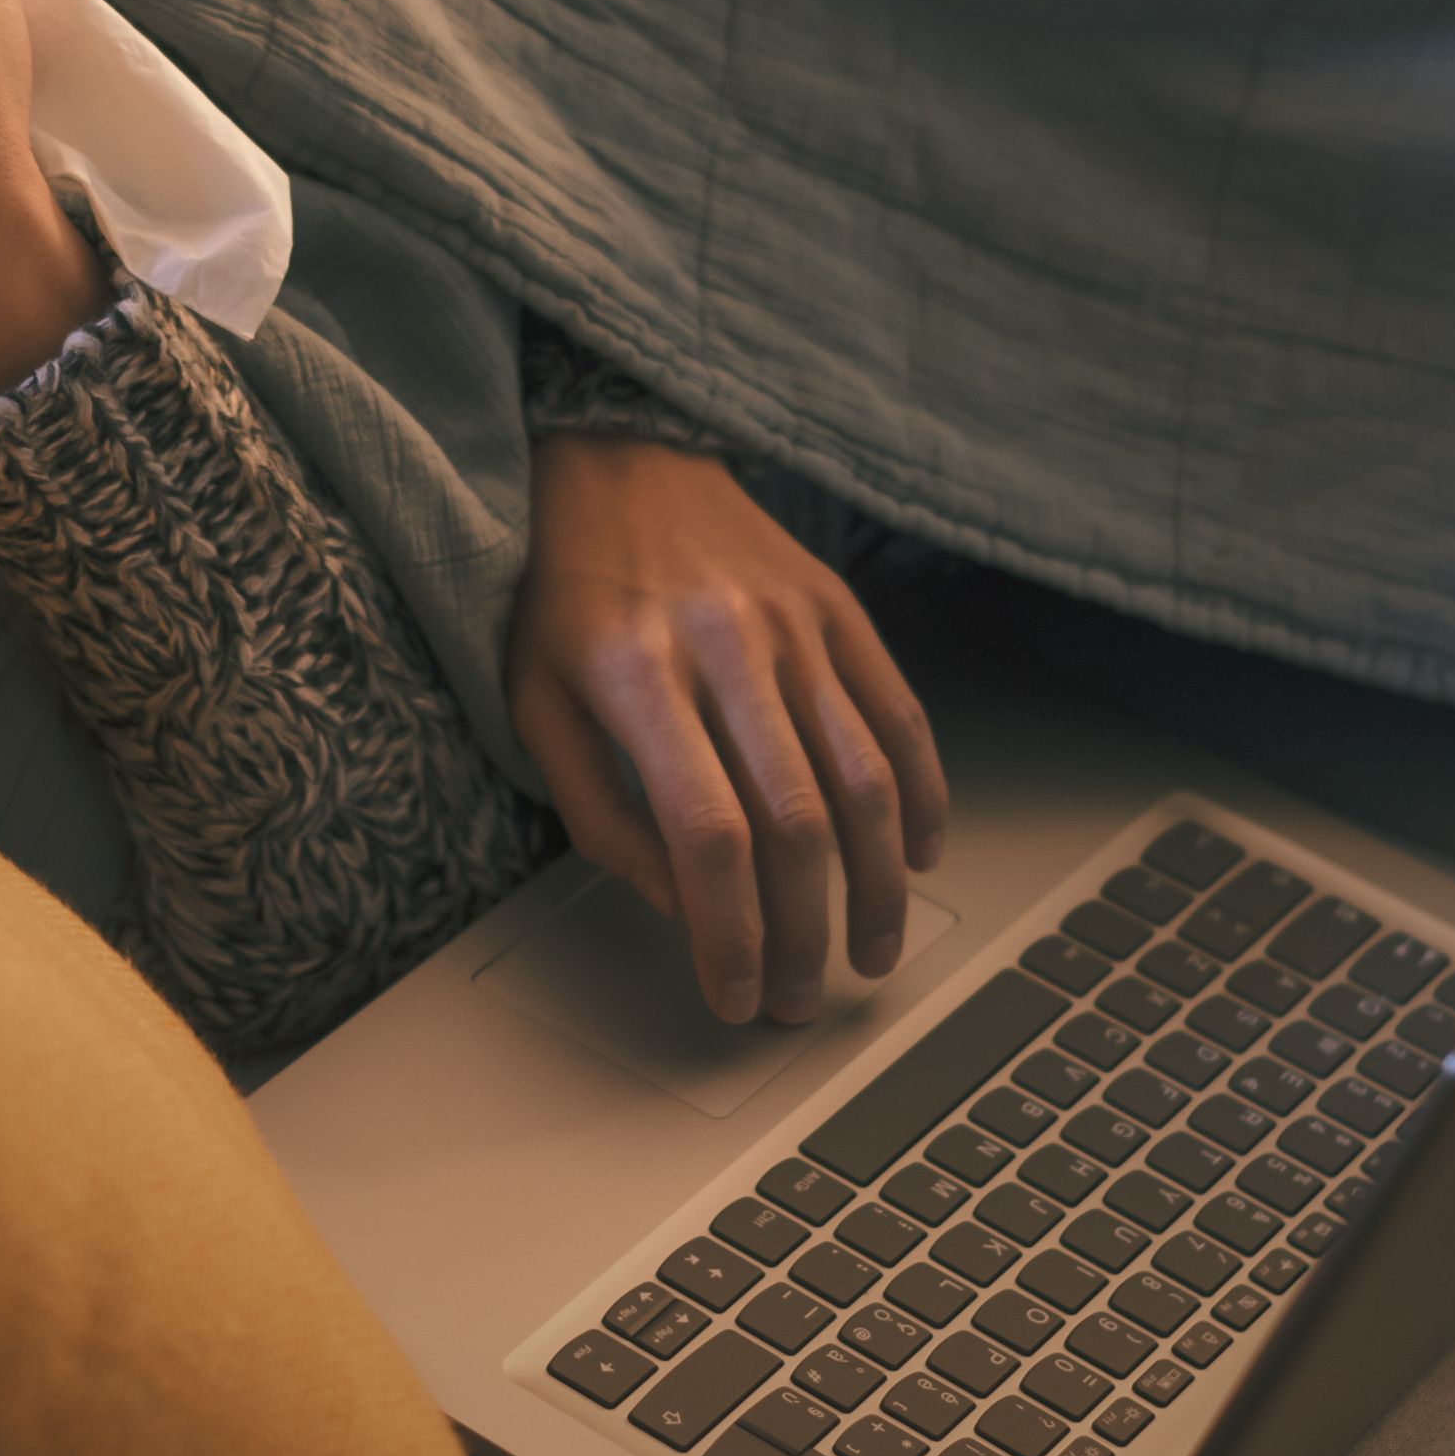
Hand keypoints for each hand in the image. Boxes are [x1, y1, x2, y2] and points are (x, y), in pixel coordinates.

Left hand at [509, 438, 949, 1027]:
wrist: (617, 459)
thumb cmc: (564, 592)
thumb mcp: (534, 704)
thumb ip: (599, 814)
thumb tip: (680, 905)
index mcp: (636, 677)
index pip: (707, 834)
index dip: (733, 932)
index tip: (737, 994)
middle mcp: (725, 649)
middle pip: (796, 822)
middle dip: (808, 933)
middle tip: (803, 996)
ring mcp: (795, 626)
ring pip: (865, 778)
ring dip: (878, 886)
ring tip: (870, 950)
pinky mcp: (840, 610)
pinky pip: (900, 716)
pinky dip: (920, 798)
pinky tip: (916, 855)